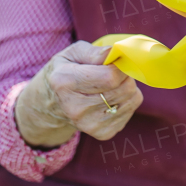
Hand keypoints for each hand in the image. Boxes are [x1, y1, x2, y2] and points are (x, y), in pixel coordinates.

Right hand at [14, 42, 142, 147]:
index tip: (117, 60)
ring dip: (128, 87)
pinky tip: (111, 98)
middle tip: (115, 71)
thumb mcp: (73, 53)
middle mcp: (76, 108)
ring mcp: (89, 124)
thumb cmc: (67, 71)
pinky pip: (131, 110)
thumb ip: (94, 52)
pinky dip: (127, 100)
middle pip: (124, 88)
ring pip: (132, 98)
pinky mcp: (102, 133)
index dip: (120, 65)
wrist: (53, 104)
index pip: (110, 77)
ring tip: (111, 85)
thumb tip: (114, 54)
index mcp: (65, 83)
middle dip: (126, 75)